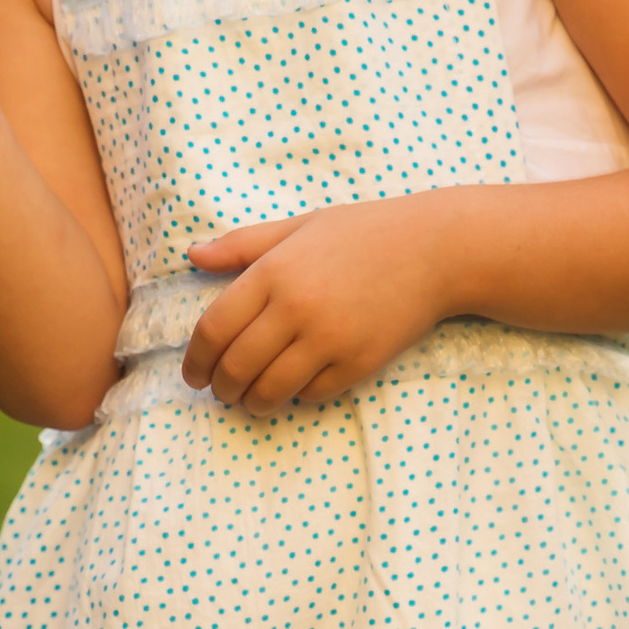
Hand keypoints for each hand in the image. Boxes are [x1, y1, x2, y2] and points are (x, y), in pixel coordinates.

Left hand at [181, 199, 455, 408]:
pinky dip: (298, 395)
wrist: (435, 250)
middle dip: (221, 387)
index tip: (194, 375)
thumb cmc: (364, 233)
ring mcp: (329, 338)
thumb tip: (193, 255)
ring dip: (253, 402)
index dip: (196, 360)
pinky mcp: (358, 362)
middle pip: (236, 366)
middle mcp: (296, 308)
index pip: (213, 329)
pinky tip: (297, 385)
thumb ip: (243, 244)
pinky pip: (312, 393)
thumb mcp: (300, 227)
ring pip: (270, 390)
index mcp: (273, 272)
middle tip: (221, 391)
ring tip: (251, 399)